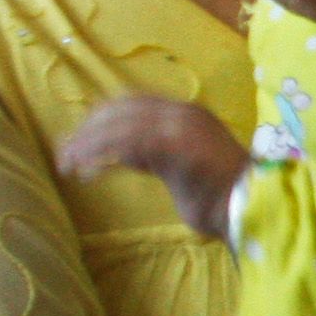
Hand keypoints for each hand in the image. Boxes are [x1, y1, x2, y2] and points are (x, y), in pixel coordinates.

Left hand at [59, 95, 248, 238]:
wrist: (252, 211)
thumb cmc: (221, 199)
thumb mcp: (180, 168)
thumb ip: (154, 155)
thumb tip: (120, 154)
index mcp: (188, 114)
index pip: (133, 104)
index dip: (101, 118)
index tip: (79, 138)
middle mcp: (183, 114)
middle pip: (121, 110)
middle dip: (87, 130)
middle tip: (64, 154)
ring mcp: (181, 128)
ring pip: (119, 126)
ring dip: (87, 145)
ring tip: (67, 165)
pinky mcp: (176, 146)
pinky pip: (126, 144)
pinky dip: (99, 157)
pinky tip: (85, 173)